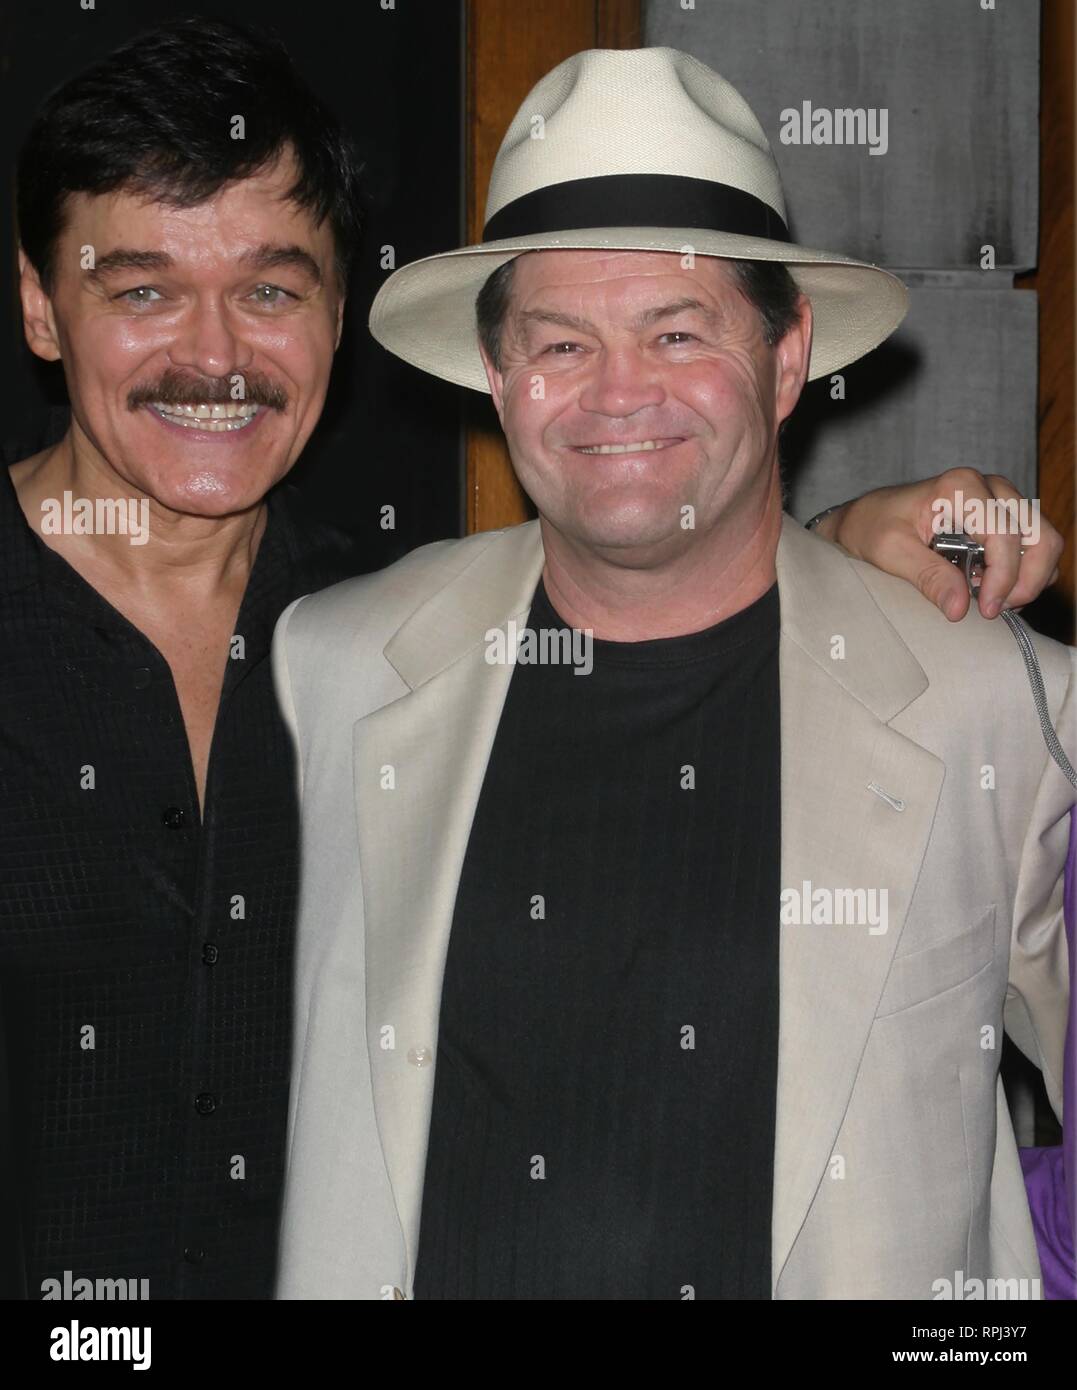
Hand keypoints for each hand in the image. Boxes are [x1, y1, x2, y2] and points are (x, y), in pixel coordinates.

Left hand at [814, 469, 1062, 620]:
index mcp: (961, 487)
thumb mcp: (890, 551)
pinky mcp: (1007, 519)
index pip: (1005, 535)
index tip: (984, 610)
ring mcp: (1003, 502)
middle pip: (1040, 537)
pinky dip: (1026, 574)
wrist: (869, 518)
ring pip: (1046, 543)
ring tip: (990, 601)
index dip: (1002, 578)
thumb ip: (927, 576)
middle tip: (992, 611)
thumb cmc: (874, 526)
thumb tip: (960, 609)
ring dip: (1028, 580)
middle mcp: (991, 488)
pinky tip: (992, 589)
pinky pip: (1037, 549)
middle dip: (1024, 582)